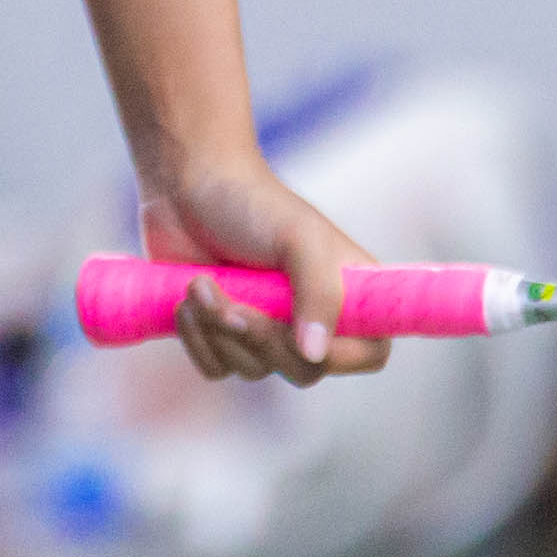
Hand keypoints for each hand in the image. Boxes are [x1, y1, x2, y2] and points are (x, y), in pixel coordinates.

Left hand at [139, 151, 396, 385]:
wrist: (186, 185)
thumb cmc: (252, 203)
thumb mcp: (298, 237)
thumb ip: (319, 292)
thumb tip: (316, 354)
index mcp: (347, 292)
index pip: (370, 352)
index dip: (340, 356)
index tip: (297, 332)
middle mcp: (312, 318)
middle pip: (304, 370)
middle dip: (258, 337)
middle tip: (227, 301)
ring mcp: (268, 331)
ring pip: (253, 370)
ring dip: (218, 330)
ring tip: (199, 284)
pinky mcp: (225, 337)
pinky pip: (216, 367)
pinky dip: (197, 339)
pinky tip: (187, 299)